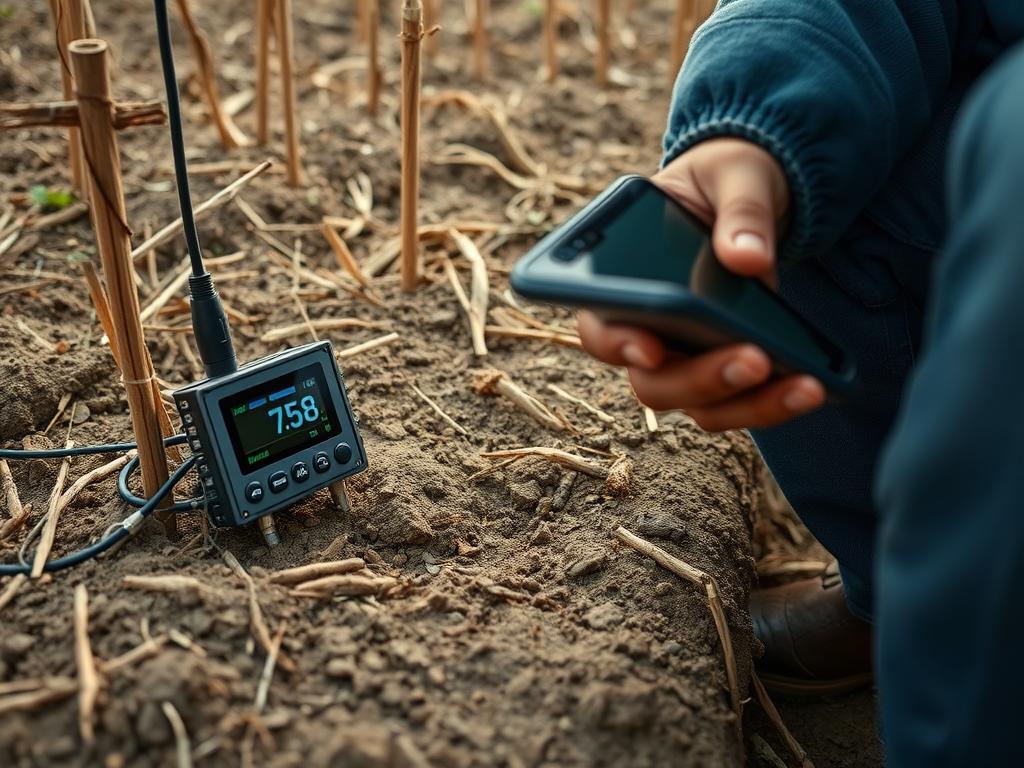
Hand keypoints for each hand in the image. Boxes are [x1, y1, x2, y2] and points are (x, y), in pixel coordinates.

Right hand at [577, 138, 824, 431]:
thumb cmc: (723, 180)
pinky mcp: (725, 368)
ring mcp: (684, 357)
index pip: (599, 326)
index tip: (649, 348)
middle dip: (700, 379)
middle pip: (652, 382)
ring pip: (698, 405)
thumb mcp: (735, 174)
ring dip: (748, 404)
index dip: (616, 343)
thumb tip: (748, 258)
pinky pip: (739, 402)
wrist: (754, 195)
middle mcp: (644, 330)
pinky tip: (814, 386)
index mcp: (620, 281)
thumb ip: (740, 210)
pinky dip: (773, 402)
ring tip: (804, 385)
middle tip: (753, 359)